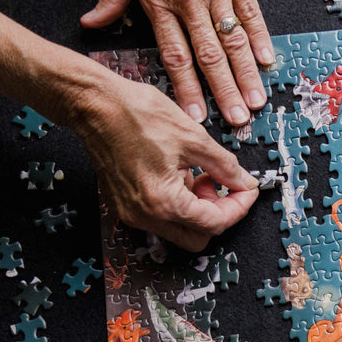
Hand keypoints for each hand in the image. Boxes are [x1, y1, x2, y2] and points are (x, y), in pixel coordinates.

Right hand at [74, 73, 257, 251]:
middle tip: (222, 185)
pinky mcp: (125, 204)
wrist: (93, 103)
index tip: (248, 190)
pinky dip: (177, 202)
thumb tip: (244, 182)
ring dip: (197, 208)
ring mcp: (131, 212)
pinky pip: (160, 216)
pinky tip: (178, 173)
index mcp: (164, 202)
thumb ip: (225, 166)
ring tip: (197, 173)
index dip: (239, 207)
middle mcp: (145, 215)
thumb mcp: (193, 136)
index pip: (215, 223)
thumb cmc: (135, 113)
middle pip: (197, 237)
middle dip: (217, 214)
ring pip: (179, 229)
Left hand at [82, 0, 272, 126]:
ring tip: (256, 100)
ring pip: (234, 39)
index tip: (196, 115)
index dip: (187, 88)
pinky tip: (267, 60)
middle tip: (238, 120)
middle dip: (225, 92)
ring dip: (247, 74)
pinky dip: (260, 37)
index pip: (175, 55)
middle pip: (210, 55)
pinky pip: (251, 12)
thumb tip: (93, 23)